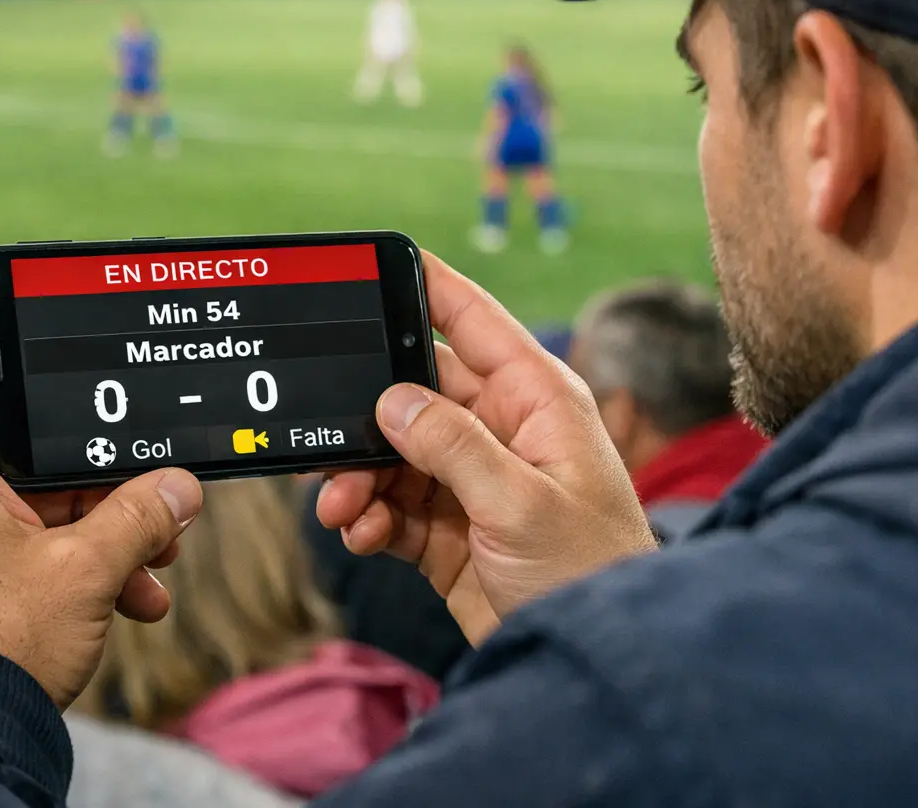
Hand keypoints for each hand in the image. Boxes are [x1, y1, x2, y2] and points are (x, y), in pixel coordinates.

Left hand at [0, 347, 202, 708]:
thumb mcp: (90, 570)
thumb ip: (140, 516)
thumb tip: (179, 487)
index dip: (8, 364)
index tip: (56, 382)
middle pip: (10, 460)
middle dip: (89, 494)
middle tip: (144, 516)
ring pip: (6, 516)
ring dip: (79, 542)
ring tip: (140, 580)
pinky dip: (40, 572)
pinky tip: (107, 607)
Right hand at [317, 253, 656, 645]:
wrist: (589, 658)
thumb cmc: (588, 571)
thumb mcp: (521, 502)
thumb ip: (453, 445)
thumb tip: (392, 399)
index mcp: (535, 400)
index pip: (474, 321)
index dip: (426, 285)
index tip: (377, 260)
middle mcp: (502, 430)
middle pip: (415, 391)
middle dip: (366, 413)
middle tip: (328, 436)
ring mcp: (473, 480)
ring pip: (393, 453)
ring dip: (358, 476)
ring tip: (342, 507)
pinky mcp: (449, 530)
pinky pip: (391, 505)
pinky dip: (368, 516)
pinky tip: (361, 533)